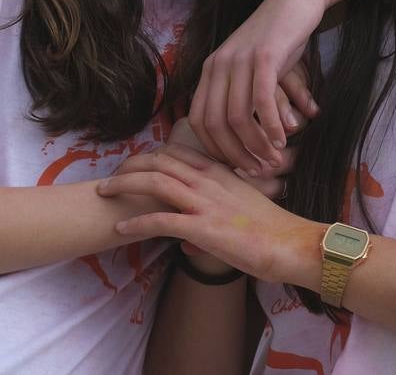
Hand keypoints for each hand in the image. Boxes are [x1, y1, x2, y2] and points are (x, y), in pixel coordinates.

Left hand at [98, 144, 320, 286]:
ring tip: (104, 193)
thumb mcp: (243, 206)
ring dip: (124, 186)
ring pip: (154, 182)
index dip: (151, 156)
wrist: (291, 244)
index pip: (177, 152)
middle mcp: (209, 181)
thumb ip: (218, 208)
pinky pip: (160, 221)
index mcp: (219, 172)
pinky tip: (120, 228)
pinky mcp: (202, 227)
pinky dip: (136, 223)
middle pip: (159, 162)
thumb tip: (191, 233)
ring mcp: (204, 203)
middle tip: (111, 177)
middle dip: (130, 166)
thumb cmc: (272, 230)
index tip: (134, 165)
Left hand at [190, 0, 322, 172]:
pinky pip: (261, 101)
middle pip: (215, 124)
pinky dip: (270, 126)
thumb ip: (242, 95)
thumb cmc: (278, 38)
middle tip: (258, 171)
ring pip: (238, 117)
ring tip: (272, 160)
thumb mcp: (251, 67)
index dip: (216, 150)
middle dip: (236, 154)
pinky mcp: (264, 56)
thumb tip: (242, 137)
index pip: (199, 121)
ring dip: (255, 145)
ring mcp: (239, 60)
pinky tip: (282, 139)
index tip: (237, 166)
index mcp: (210, 70)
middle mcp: (218, 65)